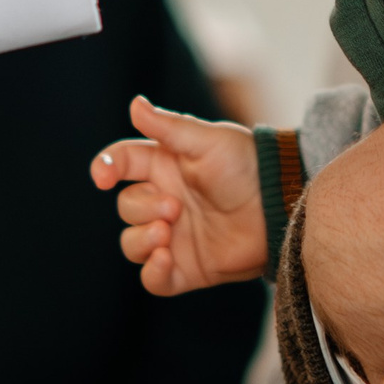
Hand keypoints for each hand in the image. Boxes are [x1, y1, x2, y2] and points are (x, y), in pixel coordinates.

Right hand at [90, 99, 268, 292]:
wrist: (282, 206)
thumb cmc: (248, 165)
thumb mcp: (209, 141)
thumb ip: (169, 127)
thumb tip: (135, 104)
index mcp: (164, 166)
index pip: (121, 163)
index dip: (105, 167)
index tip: (102, 177)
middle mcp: (163, 201)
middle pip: (126, 206)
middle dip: (142, 208)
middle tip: (174, 207)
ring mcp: (173, 236)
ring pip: (132, 243)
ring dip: (141, 240)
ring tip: (167, 234)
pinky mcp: (186, 267)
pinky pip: (153, 279)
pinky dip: (152, 272)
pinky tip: (165, 260)